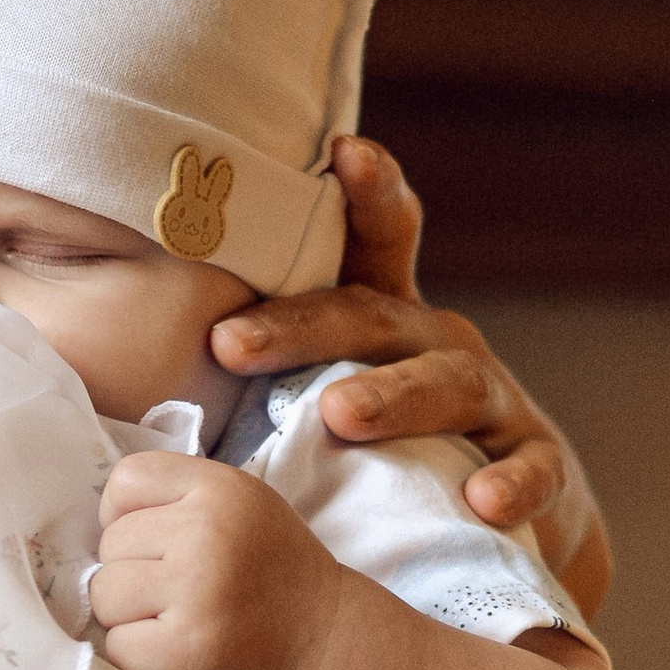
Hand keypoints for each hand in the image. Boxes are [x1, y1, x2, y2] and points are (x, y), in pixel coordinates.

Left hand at [90, 455, 340, 669]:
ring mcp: (196, 591)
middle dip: (132, 570)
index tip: (157, 543)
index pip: (125, 480)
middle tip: (179, 591)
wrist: (320, 646)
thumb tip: (97, 521)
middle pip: (110, 543)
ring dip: (128, 615)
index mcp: (219, 488)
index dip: (128, 515)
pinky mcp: (184, 649)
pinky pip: (116, 645)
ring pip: (104, 593)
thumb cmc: (269, 574)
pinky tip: (177, 650)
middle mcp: (206, 532)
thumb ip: (177, 497)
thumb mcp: (239, 506)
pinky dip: (137, 655)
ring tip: (175, 620)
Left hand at [209, 136, 611, 614]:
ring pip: (451, 385)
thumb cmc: (385, 452)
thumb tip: (133, 345)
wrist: (497, 522)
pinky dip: (511, 484)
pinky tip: (480, 501)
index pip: (376, 241)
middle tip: (230, 345)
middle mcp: (441, 343)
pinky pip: (529, 471)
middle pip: (376, 318)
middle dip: (302, 327)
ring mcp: (495, 404)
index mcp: (386, 319)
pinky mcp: (536, 466)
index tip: (340, 147)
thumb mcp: (330, 391)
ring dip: (395, 396)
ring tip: (341, 415)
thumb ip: (258, 366)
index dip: (366, 191)